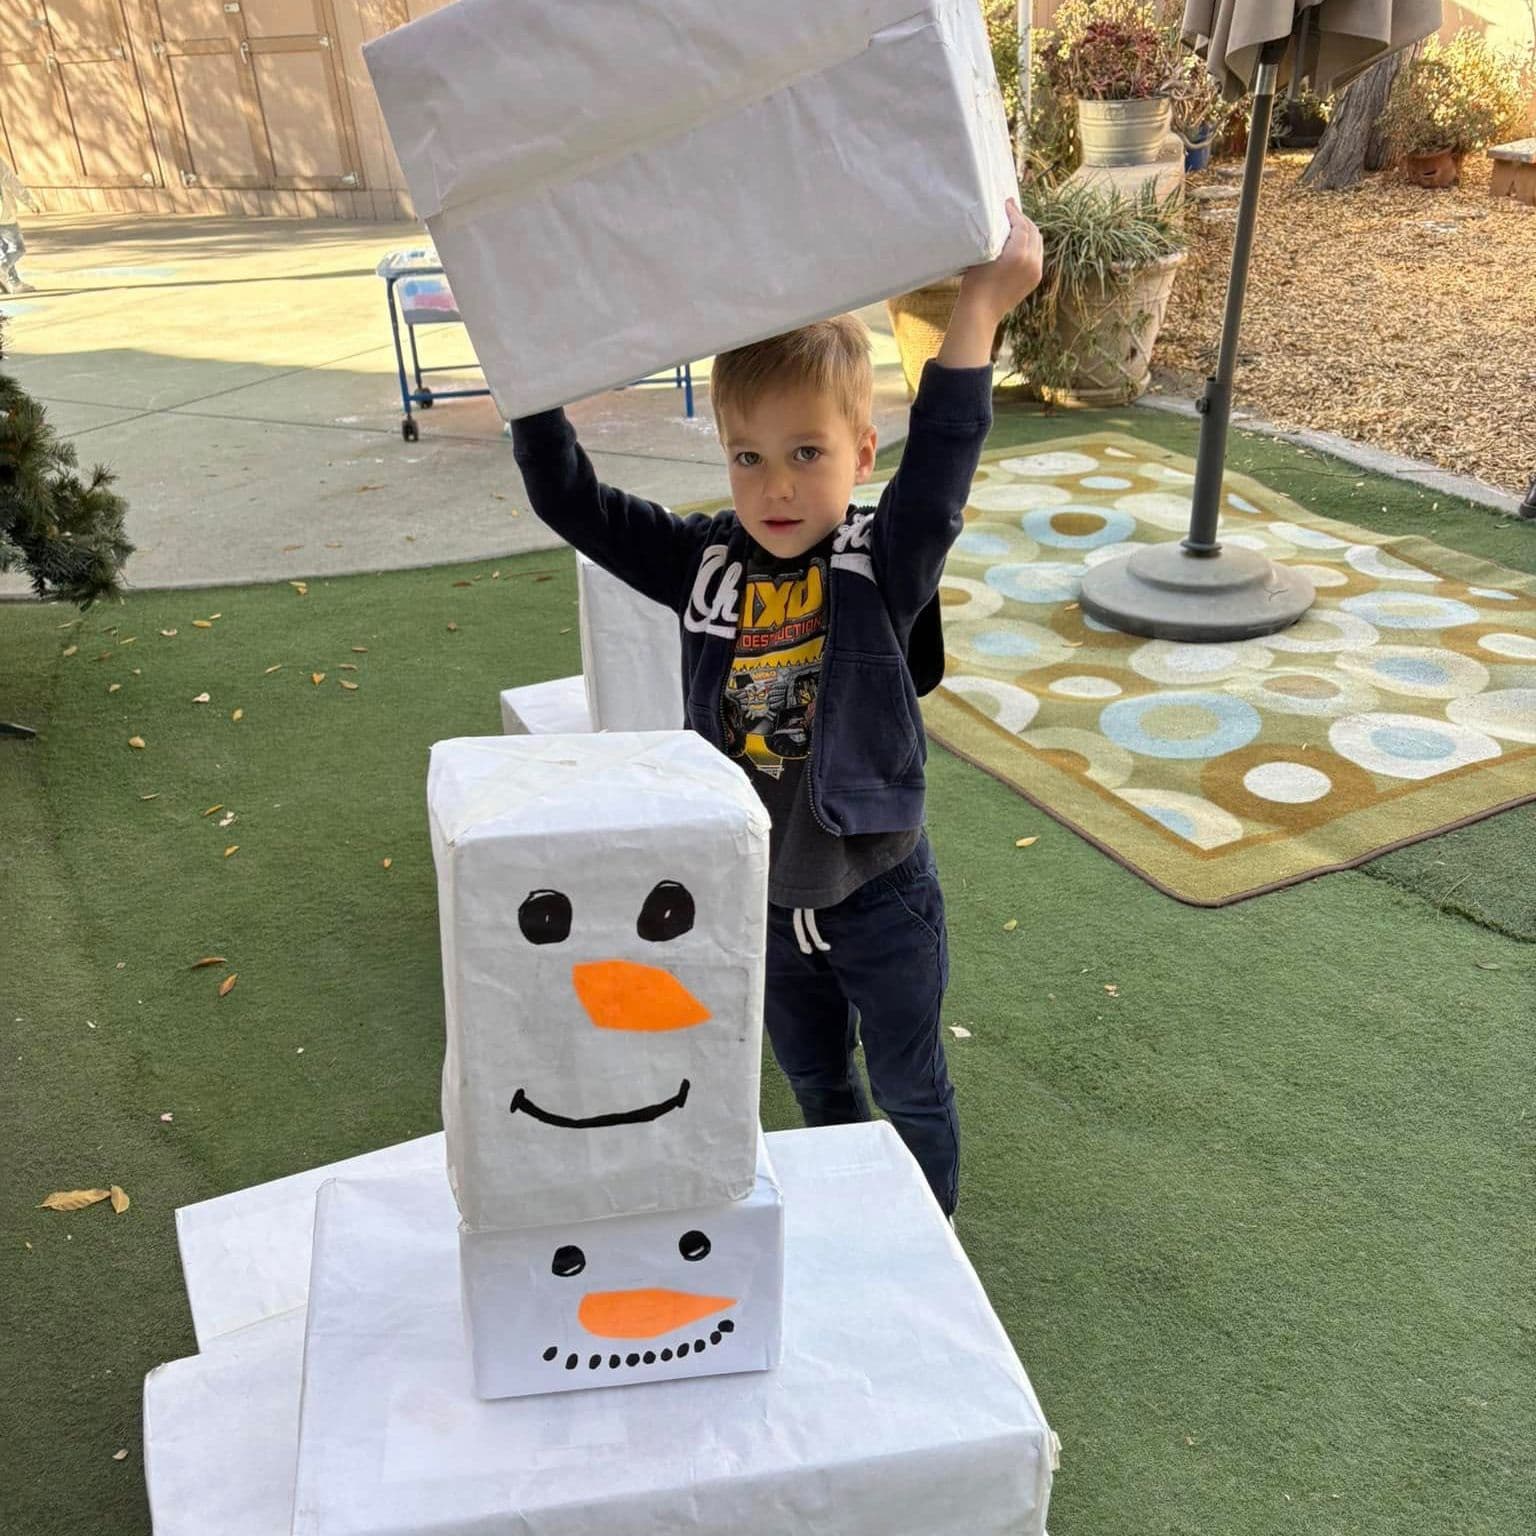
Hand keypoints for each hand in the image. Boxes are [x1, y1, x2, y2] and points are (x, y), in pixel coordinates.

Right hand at [956, 199, 1043, 324]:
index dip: (1014, 212)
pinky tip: (1020, 243)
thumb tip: (1001, 219)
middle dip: (1023, 219)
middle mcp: (1032, 261)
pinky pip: (1037, 255)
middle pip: (1033, 231)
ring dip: (1028, 231)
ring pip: (1038, 242)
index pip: (1021, 224)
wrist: (981, 311)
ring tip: (1016, 225)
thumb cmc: (975, 282)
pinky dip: (1030, 245)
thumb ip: (996, 235)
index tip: (1007, 203)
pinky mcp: (1035, 279)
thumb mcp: (984, 253)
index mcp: (1019, 253)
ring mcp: (1036, 271)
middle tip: (1012, 211)